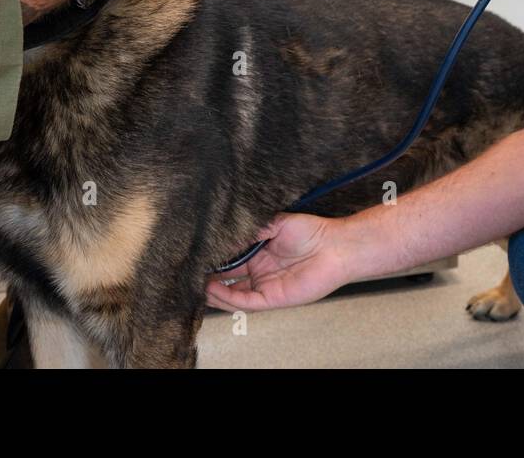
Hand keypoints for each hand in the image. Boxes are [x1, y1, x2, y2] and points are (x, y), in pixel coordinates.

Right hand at [205, 213, 352, 311]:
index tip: (195, 254)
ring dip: (212, 290)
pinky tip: (212, 289)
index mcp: (258, 253)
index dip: (213, 259)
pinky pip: (245, 302)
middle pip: (226, 278)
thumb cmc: (312, 231)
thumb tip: (226, 231)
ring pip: (232, 294)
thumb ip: (252, 228)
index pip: (229, 259)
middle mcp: (259, 271)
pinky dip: (228, 297)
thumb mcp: (276, 222)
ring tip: (194, 283)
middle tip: (187, 271)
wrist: (336, 246)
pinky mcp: (272, 298)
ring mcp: (264, 285)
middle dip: (207, 276)